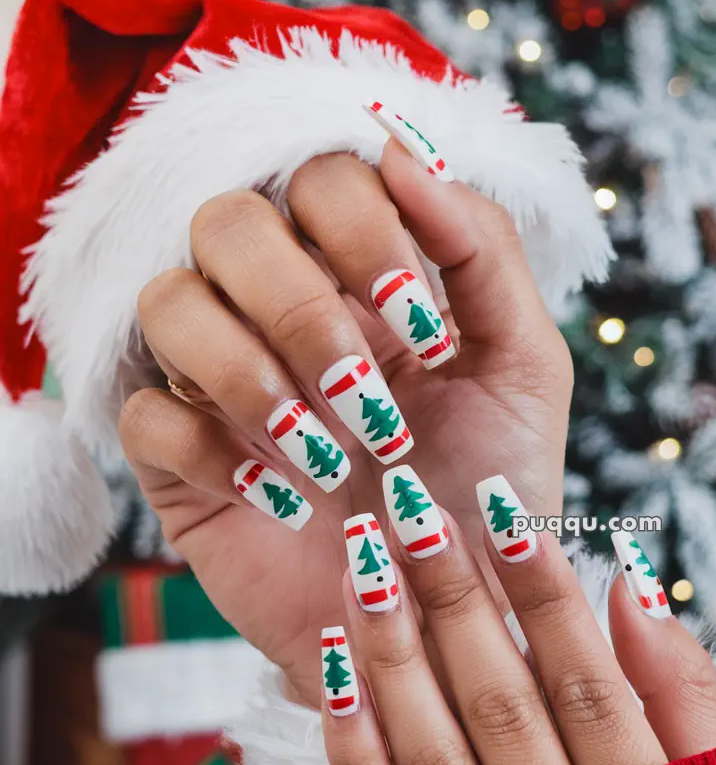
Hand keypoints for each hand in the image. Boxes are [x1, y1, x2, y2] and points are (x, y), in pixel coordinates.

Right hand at [120, 134, 571, 705]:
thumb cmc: (490, 487)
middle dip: (305, 311)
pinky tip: (278, 499)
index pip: (319, 177)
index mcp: (358, 271)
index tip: (425, 334)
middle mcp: (276, 306)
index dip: (365, 234)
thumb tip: (402, 149)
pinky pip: (142, 414)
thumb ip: (483, 249)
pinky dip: (211, 452)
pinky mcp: (173, 458)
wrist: (447, 615)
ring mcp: (215, 378)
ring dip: (252, 378)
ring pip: (168, 303)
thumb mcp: (524, 365)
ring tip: (326, 459)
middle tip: (371, 404)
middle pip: (225, 221)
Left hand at [322, 492, 715, 764]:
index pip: (585, 678)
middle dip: (451, 597)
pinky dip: (355, 747)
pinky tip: (332, 672)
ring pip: (433, 749)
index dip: (542, 590)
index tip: (502, 509)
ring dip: (392, 650)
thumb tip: (635, 590)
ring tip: (364, 562)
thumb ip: (688, 703)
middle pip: (499, 698)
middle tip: (406, 508)